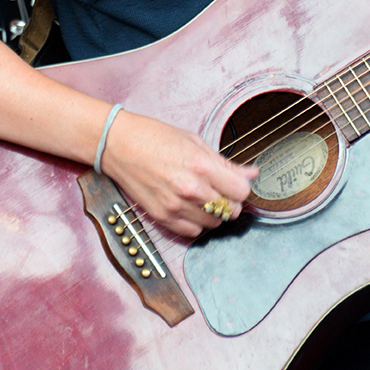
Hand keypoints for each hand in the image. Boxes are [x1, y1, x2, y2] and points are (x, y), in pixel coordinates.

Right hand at [99, 109, 257, 238]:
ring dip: (215, 213)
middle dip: (230, 200)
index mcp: (202, 166)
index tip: (235, 182)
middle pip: (231, 210)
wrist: (118, 145)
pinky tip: (191, 208)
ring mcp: (176, 206)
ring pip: (214, 223)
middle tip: (221, 189)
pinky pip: (192, 232)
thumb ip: (225, 163)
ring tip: (204, 197)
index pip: (241, 191)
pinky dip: (197, 223)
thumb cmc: (154, 137)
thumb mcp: (194, 142)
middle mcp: (191, 189)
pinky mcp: (162, 217)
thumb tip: (251, 173)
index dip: (241, 187)